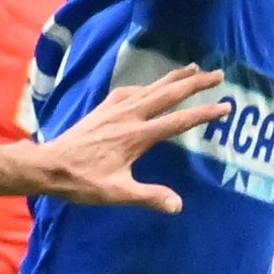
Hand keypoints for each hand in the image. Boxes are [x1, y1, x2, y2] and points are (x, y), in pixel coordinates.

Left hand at [23, 63, 223, 211]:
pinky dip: (148, 84)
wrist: (47, 166)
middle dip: (195, 83)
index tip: (225, 107)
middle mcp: (129, 116)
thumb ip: (149, 197)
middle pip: (168, 94)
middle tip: (218, 74)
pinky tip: (149, 86)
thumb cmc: (82, 181)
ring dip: (174, 77)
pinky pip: (131, 90)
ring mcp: (114, 109)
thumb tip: (178, 205)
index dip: (204, 114)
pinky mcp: (103, 109)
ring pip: (151, 87)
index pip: (179, 121)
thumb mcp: (117, 193)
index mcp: (137, 136)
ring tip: (193, 68)